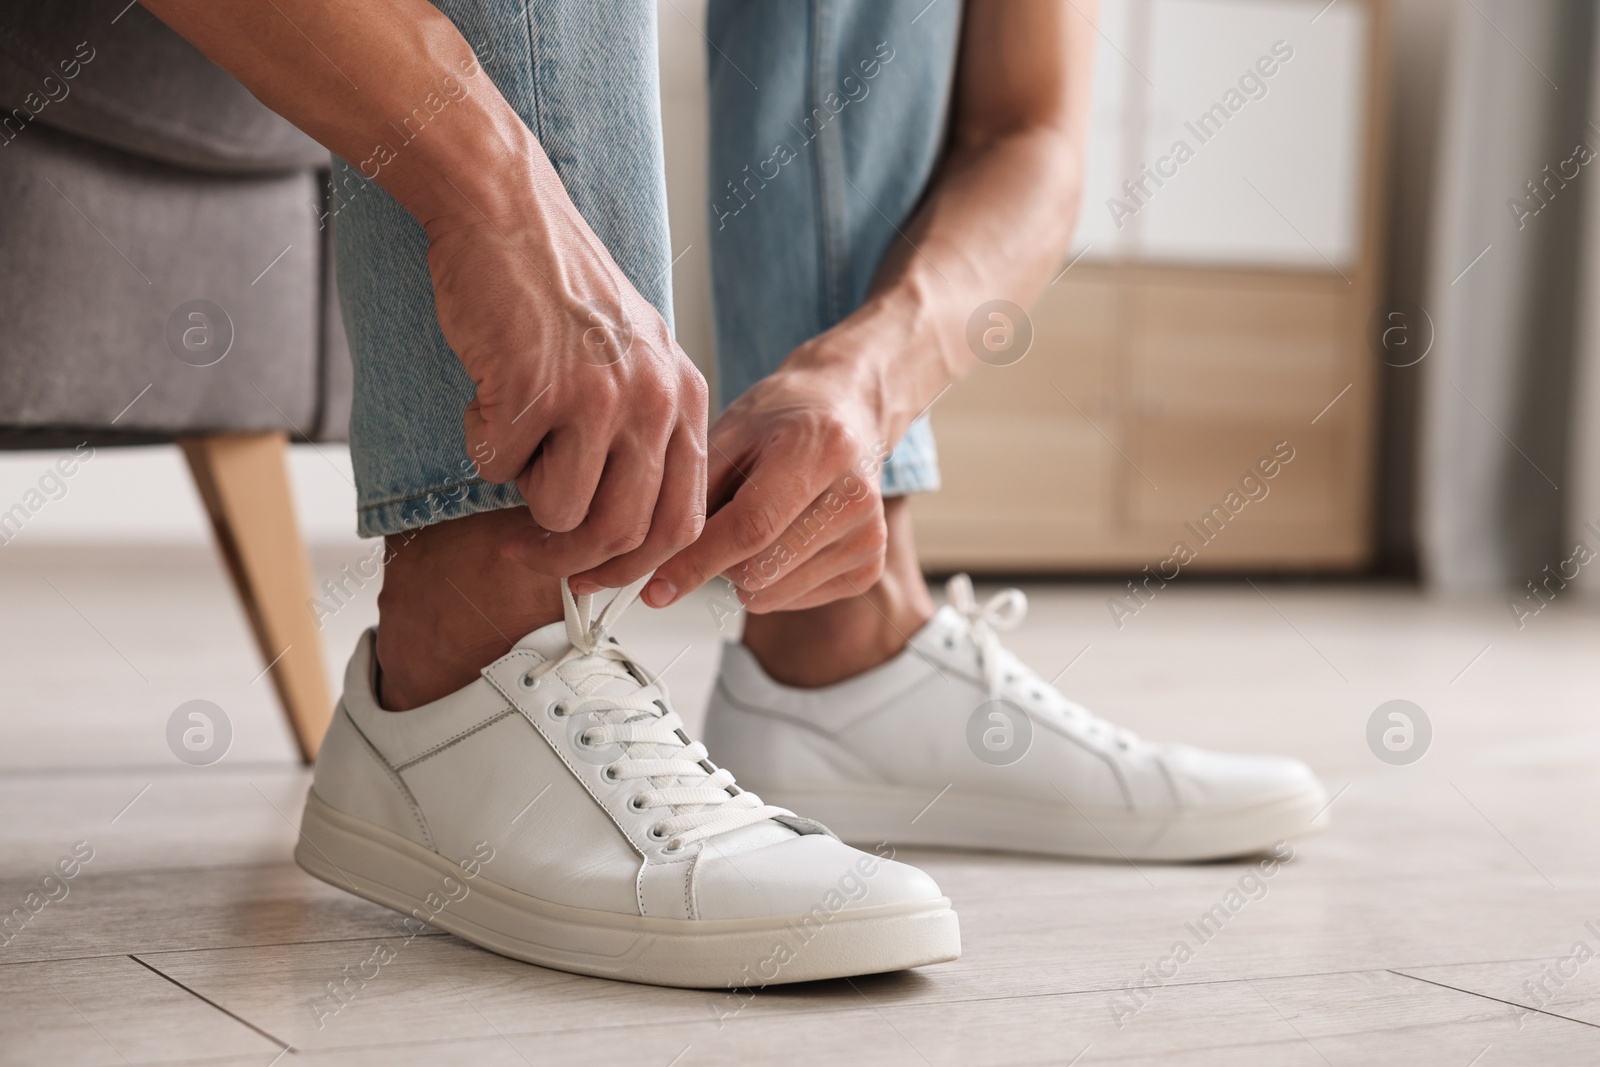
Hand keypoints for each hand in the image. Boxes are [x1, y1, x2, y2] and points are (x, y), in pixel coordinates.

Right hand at [425, 204, 707, 590]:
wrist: (506, 212)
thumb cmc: (559, 289)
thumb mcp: (633, 359)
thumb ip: (641, 435)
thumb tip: (618, 537)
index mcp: (685, 399)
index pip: (682, 522)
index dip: (635, 567)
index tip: (595, 579)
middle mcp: (654, 402)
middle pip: (621, 534)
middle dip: (566, 562)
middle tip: (524, 551)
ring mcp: (599, 397)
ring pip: (559, 511)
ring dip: (521, 488)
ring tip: (513, 427)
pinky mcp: (536, 390)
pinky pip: (499, 467)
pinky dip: (480, 442)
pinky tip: (487, 391)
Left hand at [647, 346, 892, 612]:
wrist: (845, 413)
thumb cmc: (784, 420)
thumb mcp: (728, 435)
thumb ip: (694, 497)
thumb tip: (655, 564)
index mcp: (821, 448)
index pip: (751, 527)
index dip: (698, 561)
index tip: (657, 587)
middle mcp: (856, 495)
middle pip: (759, 569)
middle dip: (716, 561)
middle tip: (718, 524)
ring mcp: (869, 535)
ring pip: (770, 593)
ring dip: (743, 572)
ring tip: (758, 523)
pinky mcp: (870, 566)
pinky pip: (791, 601)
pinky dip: (771, 580)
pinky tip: (783, 538)